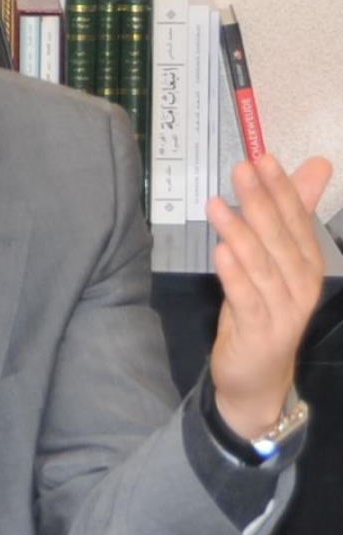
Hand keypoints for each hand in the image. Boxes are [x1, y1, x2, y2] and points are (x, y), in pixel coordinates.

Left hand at [207, 153, 332, 438]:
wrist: (257, 376)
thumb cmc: (262, 310)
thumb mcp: (274, 261)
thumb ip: (289, 215)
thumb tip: (317, 166)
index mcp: (307, 263)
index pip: (296, 219)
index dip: (281, 188)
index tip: (262, 157)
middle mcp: (301, 284)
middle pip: (279, 237)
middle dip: (261, 201)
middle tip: (242, 169)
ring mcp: (283, 310)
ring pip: (261, 265)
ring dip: (239, 232)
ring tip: (217, 204)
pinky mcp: (260, 331)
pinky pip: (247, 298)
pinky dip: (234, 275)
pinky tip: (220, 251)